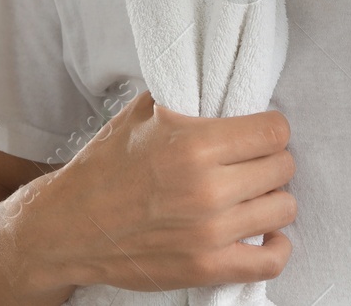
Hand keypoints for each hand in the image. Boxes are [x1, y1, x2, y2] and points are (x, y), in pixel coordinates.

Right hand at [28, 90, 295, 291]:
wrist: (67, 228)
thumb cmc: (104, 168)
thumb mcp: (141, 113)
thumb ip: (188, 96)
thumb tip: (224, 82)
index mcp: (195, 146)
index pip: (274, 131)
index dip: (270, 128)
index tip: (257, 133)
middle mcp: (207, 190)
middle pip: (283, 167)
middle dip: (270, 160)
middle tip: (249, 162)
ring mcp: (209, 234)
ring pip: (283, 208)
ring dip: (271, 198)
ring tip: (250, 194)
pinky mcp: (206, 268)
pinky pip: (269, 261)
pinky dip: (276, 247)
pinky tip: (265, 233)